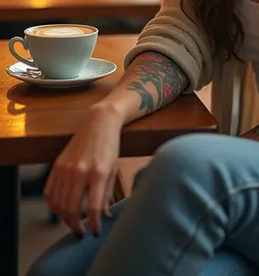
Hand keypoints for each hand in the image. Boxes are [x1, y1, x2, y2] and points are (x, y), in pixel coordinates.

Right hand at [45, 104, 122, 235]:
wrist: (99, 122)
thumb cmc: (109, 145)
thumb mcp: (113, 169)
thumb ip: (106, 194)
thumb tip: (103, 216)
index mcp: (97, 172)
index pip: (94, 208)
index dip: (94, 224)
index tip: (95, 232)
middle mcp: (79, 171)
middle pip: (71, 209)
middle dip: (76, 225)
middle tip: (82, 232)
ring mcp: (65, 168)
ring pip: (58, 204)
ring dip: (64, 218)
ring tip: (73, 222)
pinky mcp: (57, 165)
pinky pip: (49, 192)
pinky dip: (53, 205)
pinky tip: (61, 209)